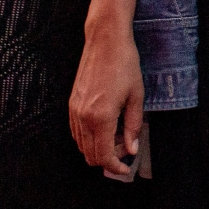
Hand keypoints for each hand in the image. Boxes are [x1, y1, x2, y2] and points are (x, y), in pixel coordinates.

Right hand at [69, 26, 144, 176]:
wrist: (105, 41)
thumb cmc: (124, 64)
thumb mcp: (136, 96)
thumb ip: (133, 126)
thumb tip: (132, 149)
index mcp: (101, 117)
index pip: (104, 155)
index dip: (116, 166)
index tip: (126, 167)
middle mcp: (83, 117)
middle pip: (90, 155)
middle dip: (108, 158)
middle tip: (125, 148)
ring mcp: (74, 110)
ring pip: (81, 145)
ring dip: (98, 148)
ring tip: (117, 136)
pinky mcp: (71, 103)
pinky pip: (76, 132)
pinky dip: (88, 138)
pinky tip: (104, 127)